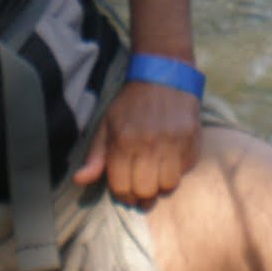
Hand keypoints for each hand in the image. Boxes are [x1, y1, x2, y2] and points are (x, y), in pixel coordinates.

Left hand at [73, 80, 200, 203]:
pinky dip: (177, 170)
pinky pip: (185, 171)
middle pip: (146, 191)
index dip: (122, 194)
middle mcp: (149, 144)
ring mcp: (173, 143)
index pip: (122, 187)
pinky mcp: (192, 141)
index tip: (125, 190)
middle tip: (141, 185)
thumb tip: (79, 180)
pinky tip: (170, 158)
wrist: (163, 76)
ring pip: (168, 186)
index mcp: (124, 141)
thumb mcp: (106, 125)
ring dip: (161, 184)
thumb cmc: (131, 104)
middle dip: (141, 194)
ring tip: (156, 173)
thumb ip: (95, 156)